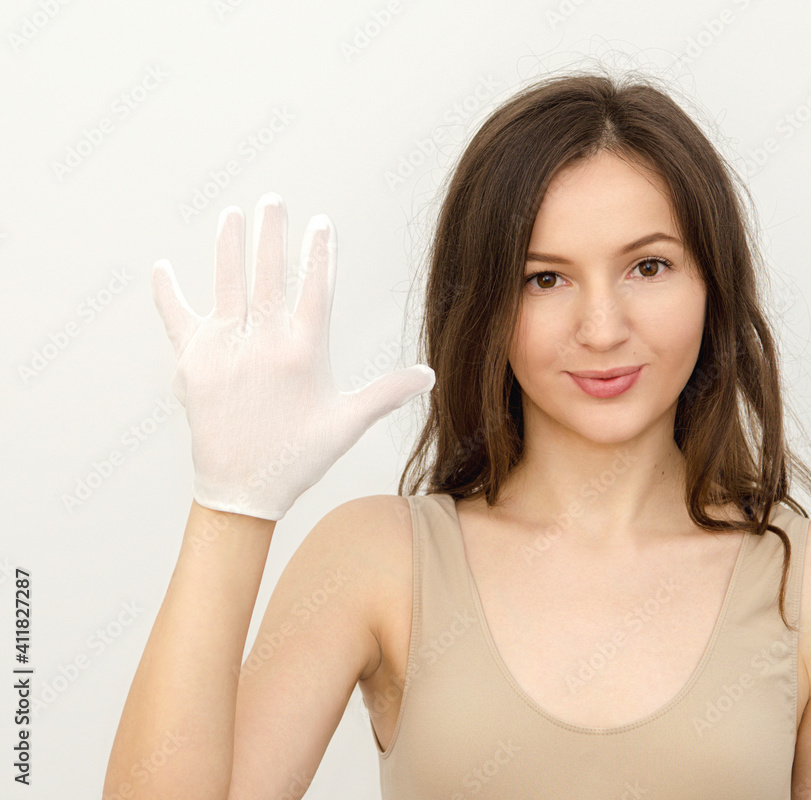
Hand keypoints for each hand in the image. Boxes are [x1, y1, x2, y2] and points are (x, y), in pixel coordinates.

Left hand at [151, 192, 434, 519]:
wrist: (241, 490)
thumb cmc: (299, 457)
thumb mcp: (348, 423)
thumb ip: (388, 393)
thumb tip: (430, 375)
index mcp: (303, 353)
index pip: (315, 289)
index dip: (320, 254)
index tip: (322, 223)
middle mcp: (262, 344)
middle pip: (268, 275)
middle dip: (272, 235)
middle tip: (274, 200)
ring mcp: (224, 350)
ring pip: (227, 286)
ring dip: (229, 247)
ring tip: (232, 214)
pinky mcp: (192, 363)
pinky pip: (177, 319)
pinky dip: (168, 293)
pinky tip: (162, 266)